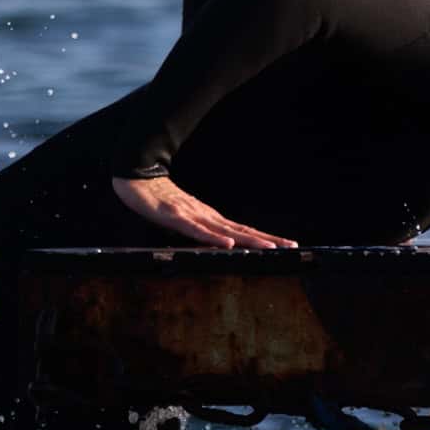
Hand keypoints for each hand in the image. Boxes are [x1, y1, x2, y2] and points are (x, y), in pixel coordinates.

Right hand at [112, 173, 293, 250]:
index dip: (264, 238)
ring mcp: (194, 216)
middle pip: (242, 230)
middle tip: (290, 247)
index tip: (287, 245)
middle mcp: (208, 217)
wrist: (138, 181)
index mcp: (212, 218)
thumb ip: (203, 232)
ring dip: (248, 240)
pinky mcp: (177, 218)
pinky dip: (214, 238)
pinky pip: (198, 231)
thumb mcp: (187, 221)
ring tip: (269, 248)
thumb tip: (220, 244)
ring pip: (225, 231)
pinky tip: (228, 244)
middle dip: (266, 240)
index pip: (243, 230)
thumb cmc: (162, 202)